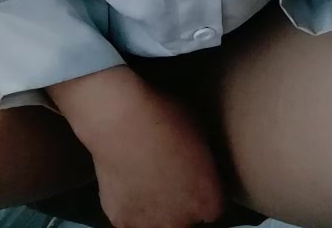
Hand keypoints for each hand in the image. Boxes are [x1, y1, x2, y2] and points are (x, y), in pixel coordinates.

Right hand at [91, 84, 226, 227]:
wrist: (119, 119)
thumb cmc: (164, 115)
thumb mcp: (200, 128)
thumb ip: (203, 155)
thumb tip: (197, 158)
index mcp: (208, 200)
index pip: (211, 206)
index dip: (200, 188)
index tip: (191, 173)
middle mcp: (182, 222)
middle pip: (184, 219)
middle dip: (178, 200)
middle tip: (165, 171)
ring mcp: (150, 225)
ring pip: (155, 220)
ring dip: (152, 204)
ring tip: (143, 174)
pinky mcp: (121, 221)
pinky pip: (128, 214)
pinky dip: (127, 200)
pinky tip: (124, 176)